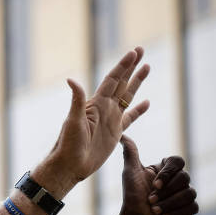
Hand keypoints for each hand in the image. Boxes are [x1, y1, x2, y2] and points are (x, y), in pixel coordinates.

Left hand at [46, 48, 149, 190]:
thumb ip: (77, 100)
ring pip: (127, 96)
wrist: (70, 165)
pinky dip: (139, 110)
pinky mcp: (115, 133)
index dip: (123, 66)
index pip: (113, 80)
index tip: (134, 52)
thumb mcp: (73, 121)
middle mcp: (104, 108)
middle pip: (121, 83)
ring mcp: (111, 120)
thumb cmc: (68, 144)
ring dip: (136, 82)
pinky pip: (130, 117)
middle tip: (141, 50)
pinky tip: (146, 102)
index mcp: (96, 104)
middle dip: (131, 67)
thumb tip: (71, 79)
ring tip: (147, 68)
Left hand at [116, 136, 197, 214]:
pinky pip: (193, 206)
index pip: (177, 161)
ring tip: (154, 210)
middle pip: (185, 177)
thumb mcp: (130, 173)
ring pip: (189, 193)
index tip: (154, 184)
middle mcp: (176, 180)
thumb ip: (130, 153)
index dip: (168, 173)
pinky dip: (177, 212)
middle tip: (150, 200)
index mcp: (165, 170)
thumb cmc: (131, 196)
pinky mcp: (189, 209)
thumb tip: (122, 135)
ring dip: (168, 203)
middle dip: (165, 192)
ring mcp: (184, 194)